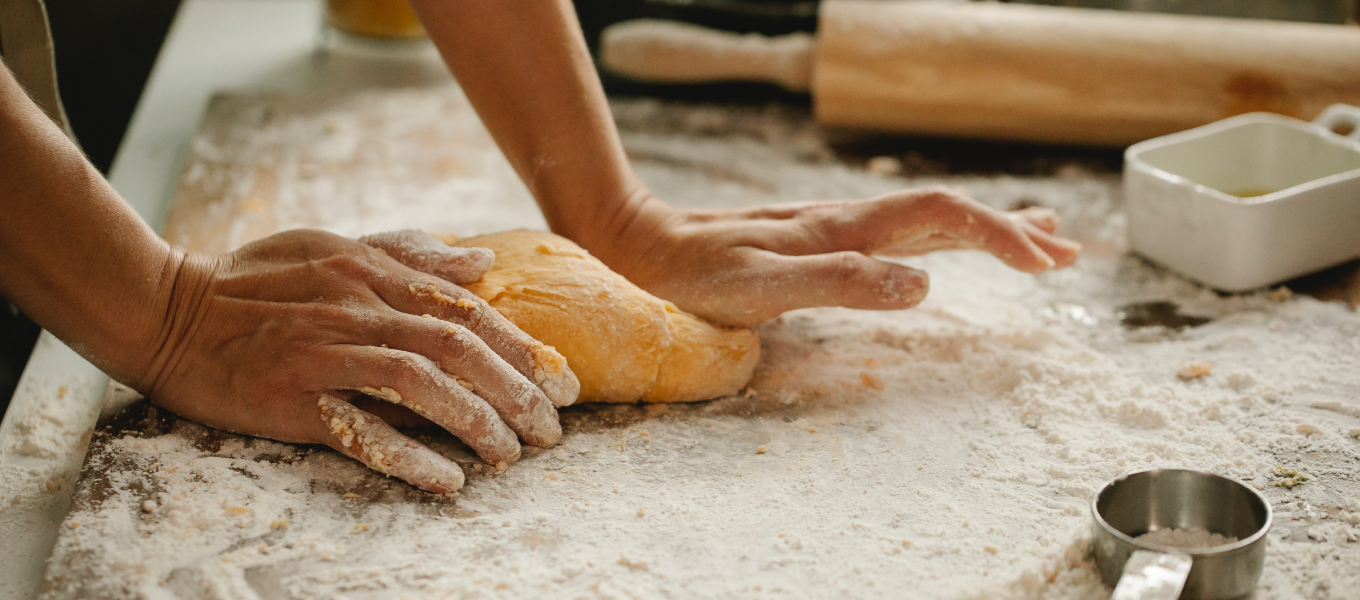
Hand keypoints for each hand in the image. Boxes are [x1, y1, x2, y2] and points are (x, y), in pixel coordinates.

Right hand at [133, 229, 578, 493]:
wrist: (166, 310)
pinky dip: (410, 454)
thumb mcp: (332, 246)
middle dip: (518, 391)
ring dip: (477, 422)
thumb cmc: (253, 280)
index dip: (523, 348)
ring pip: (422, 385)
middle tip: (553, 430)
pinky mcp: (293, 399)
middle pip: (458, 348)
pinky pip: (361, 429)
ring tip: (512, 455)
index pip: (467, 311)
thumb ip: (407, 254)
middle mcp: (358, 310)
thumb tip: (478, 263)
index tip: (563, 382)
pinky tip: (448, 479)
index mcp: (372, 274)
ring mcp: (325, 354)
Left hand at [584, 186, 1080, 326]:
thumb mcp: (762, 289)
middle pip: (949, 212)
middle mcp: (848, 220)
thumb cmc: (694, 276)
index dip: (1001, 235)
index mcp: (846, 228)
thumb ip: (840, 283)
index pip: (944, 217)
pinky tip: (942, 249)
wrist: (643, 244)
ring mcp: (835, 228)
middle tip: (1068, 253)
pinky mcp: (818, 242)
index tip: (1047, 266)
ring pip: (928, 220)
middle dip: (1012, 232)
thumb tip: (925, 283)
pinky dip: (942, 237)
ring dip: (987, 230)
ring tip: (1038, 243)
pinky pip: (897, 234)